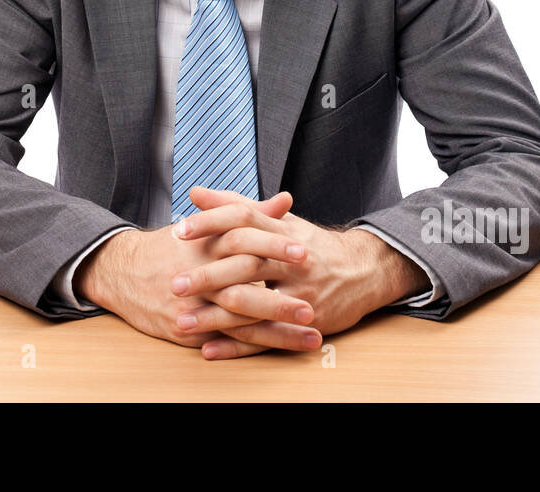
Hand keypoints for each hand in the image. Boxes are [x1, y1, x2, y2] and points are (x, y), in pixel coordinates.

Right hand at [74, 191, 319, 351]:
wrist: (122, 271)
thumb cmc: (171, 246)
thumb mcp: (208, 226)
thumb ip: (249, 213)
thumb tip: (285, 200)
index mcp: (207, 245)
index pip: (245, 242)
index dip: (276, 248)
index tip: (306, 253)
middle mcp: (200, 276)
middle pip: (244, 288)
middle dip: (280, 302)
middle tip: (312, 308)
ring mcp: (193, 306)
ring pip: (239, 323)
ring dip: (278, 333)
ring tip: (310, 338)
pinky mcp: (186, 330)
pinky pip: (223, 341)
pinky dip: (251, 348)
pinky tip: (277, 351)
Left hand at [173, 186, 425, 358]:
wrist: (363, 271)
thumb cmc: (311, 245)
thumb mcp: (279, 221)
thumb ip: (235, 205)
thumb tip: (196, 192)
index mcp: (282, 231)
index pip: (244, 220)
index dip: (212, 223)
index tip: (180, 230)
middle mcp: (292, 260)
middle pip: (246, 265)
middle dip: (209, 276)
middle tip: (175, 284)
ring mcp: (300, 293)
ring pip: (253, 305)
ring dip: (216, 316)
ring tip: (183, 321)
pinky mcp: (305, 322)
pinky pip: (266, 337)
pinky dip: (236, 345)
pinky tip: (209, 347)